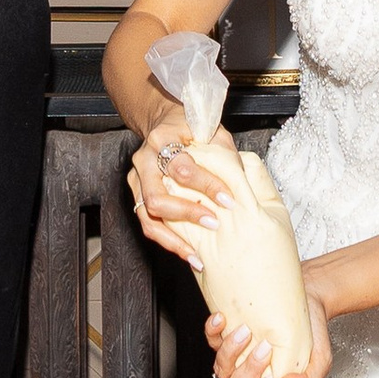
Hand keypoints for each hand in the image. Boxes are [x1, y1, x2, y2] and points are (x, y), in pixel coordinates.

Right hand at [127, 128, 229, 269]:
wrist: (165, 124)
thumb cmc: (191, 128)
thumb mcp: (211, 133)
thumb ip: (224, 155)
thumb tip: (241, 182)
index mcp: (161, 139)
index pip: (182, 168)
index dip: (207, 185)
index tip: (229, 199)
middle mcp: (143, 160)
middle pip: (157, 196)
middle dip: (187, 214)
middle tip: (214, 223)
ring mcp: (136, 180)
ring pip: (147, 215)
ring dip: (174, 237)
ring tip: (198, 253)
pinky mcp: (137, 196)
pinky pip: (148, 224)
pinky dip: (168, 241)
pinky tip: (190, 253)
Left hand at [207, 285, 333, 377]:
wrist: (309, 304)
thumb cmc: (312, 338)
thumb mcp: (320, 362)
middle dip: (248, 373)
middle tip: (266, 350)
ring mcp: (236, 361)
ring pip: (221, 368)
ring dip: (231, 351)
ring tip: (248, 332)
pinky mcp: (227, 338)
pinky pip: (211, 339)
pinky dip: (213, 330)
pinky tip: (224, 319)